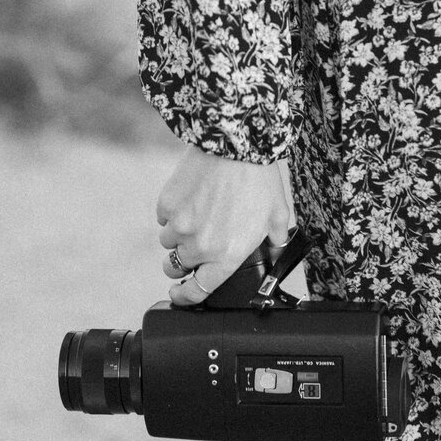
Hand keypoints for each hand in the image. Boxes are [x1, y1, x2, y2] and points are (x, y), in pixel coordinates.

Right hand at [156, 144, 290, 304]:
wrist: (234, 144)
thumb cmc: (259, 179)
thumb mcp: (276, 215)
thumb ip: (274, 239)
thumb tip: (274, 248)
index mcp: (226, 256)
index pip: (197, 291)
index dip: (185, 297)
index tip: (179, 294)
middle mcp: (199, 247)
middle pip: (176, 267)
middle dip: (182, 262)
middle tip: (194, 246)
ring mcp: (179, 226)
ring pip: (169, 242)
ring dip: (178, 236)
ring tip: (198, 216)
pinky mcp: (167, 205)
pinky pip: (163, 218)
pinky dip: (173, 214)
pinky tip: (191, 200)